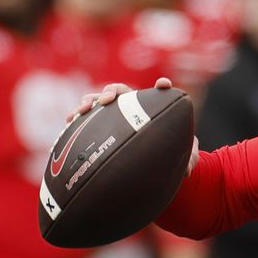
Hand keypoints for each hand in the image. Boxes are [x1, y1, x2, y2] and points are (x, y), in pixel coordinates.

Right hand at [66, 78, 198, 175]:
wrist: (146, 167)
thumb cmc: (164, 159)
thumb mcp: (179, 161)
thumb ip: (186, 162)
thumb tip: (187, 171)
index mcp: (149, 112)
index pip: (157, 95)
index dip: (162, 88)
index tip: (165, 85)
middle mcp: (129, 109)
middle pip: (119, 92)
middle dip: (111, 91)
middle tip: (106, 100)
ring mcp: (110, 116)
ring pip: (97, 102)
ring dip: (88, 102)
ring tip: (82, 111)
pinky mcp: (96, 128)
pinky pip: (83, 120)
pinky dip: (76, 119)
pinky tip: (69, 122)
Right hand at [67, 76, 171, 120]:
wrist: (145, 133)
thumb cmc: (150, 115)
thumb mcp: (154, 105)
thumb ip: (160, 93)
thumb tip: (164, 82)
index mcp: (124, 96)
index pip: (115, 89)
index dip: (109, 92)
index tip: (106, 100)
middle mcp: (110, 102)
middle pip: (96, 97)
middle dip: (90, 102)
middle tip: (86, 109)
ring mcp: (101, 113)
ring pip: (86, 108)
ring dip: (79, 110)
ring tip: (73, 117)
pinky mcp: (94, 123)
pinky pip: (81, 121)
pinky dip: (74, 121)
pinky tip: (68, 126)